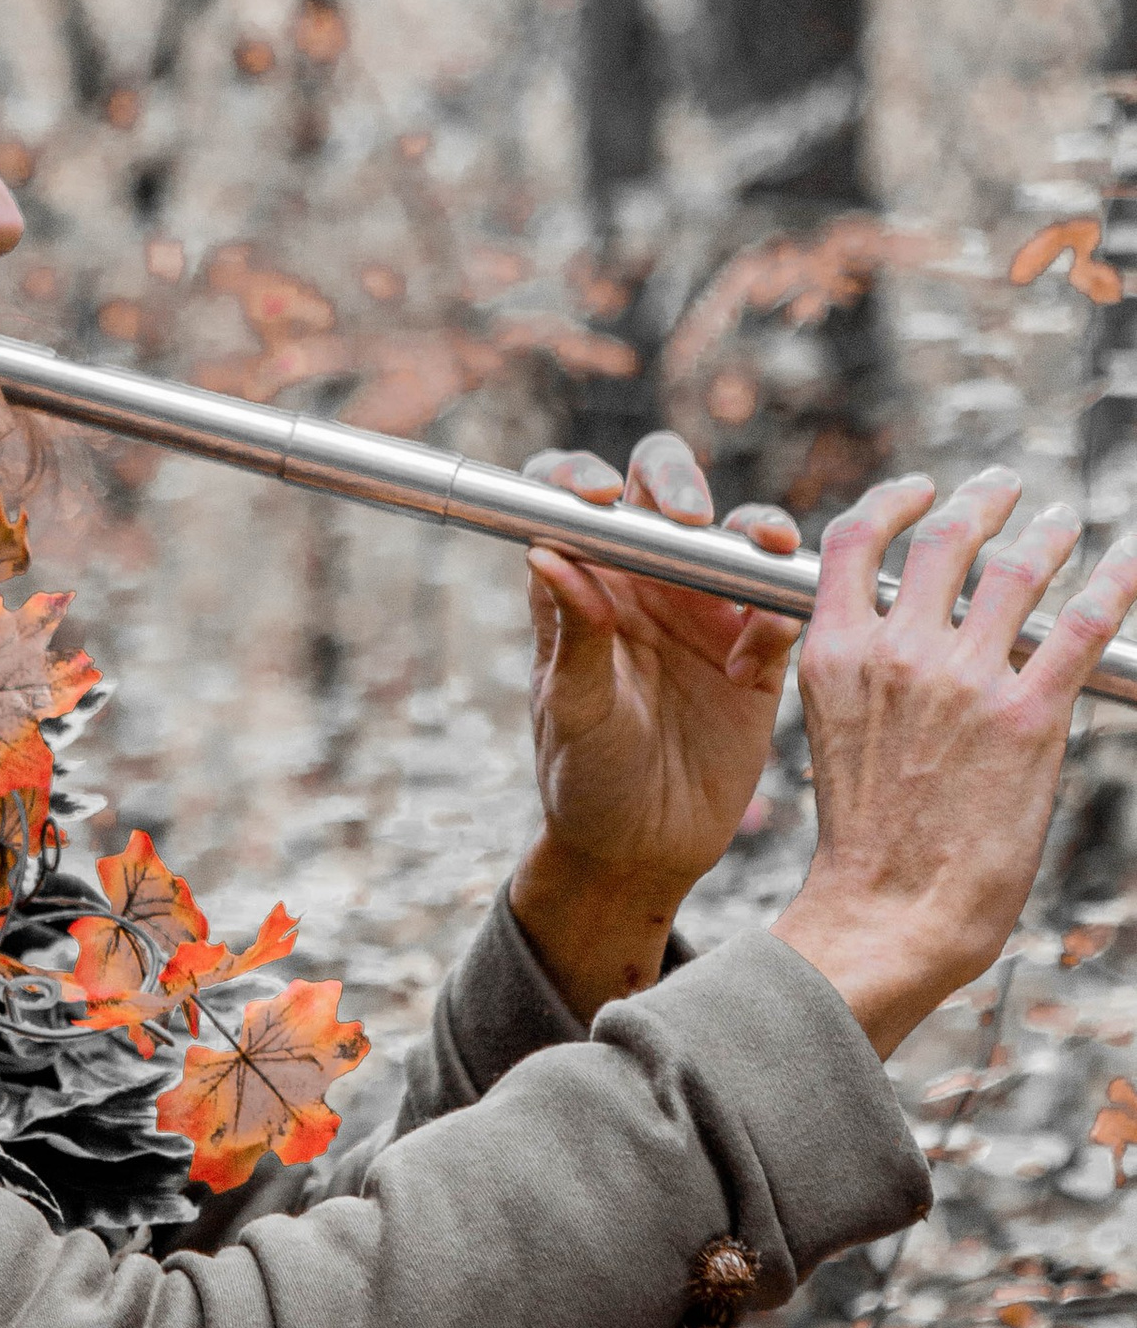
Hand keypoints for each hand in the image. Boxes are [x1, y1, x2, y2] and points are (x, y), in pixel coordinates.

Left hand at [508, 432, 802, 1020]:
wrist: (643, 851)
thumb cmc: (586, 778)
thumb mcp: (573, 709)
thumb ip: (572, 632)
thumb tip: (545, 551)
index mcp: (584, 584)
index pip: (573, 501)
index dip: (579, 476)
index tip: (595, 495)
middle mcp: (645, 582)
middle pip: (663, 489)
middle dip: (677, 479)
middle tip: (689, 514)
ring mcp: (706, 608)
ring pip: (736, 533)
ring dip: (752, 527)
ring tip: (761, 548)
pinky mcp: (760, 647)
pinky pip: (783, 602)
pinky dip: (780, 611)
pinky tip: (750, 667)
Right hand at [771, 469, 1136, 1058]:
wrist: (890, 911)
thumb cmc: (866, 841)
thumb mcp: (837, 734)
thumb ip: (867, 674)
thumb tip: (917, 635)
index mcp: (838, 656)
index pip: (855, 542)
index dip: (892, 502)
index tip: (919, 493)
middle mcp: (899, 653)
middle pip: (945, 539)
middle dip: (982, 502)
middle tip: (1005, 490)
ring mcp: (966, 680)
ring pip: (1017, 569)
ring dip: (1048, 534)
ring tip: (1063, 525)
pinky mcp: (1029, 715)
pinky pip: (1083, 623)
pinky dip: (1113, 582)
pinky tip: (1123, 563)